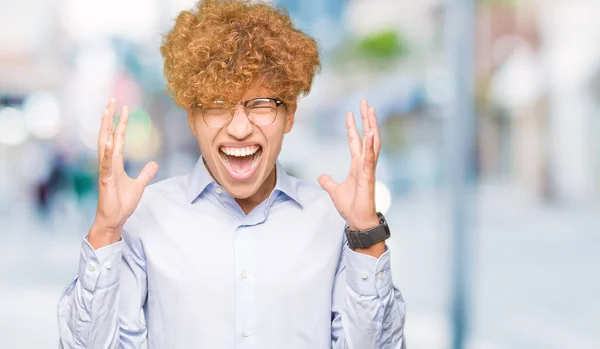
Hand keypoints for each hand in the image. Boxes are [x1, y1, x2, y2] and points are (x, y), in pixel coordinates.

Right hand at [90, 98, 158, 248]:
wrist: (114, 219)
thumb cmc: (121, 203)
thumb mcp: (139, 185)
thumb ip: (146, 173)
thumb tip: (154, 163)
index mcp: (116, 162)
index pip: (119, 138)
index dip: (121, 122)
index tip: (125, 107)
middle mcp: (108, 163)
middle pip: (108, 135)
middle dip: (110, 118)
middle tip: (111, 100)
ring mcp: (106, 170)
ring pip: (104, 145)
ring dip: (105, 128)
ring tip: (106, 112)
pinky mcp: (106, 180)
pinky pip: (106, 164)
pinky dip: (107, 152)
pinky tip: (109, 140)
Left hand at [318, 98, 380, 231]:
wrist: (358, 221)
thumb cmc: (351, 207)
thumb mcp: (334, 191)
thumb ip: (328, 182)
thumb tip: (321, 176)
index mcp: (357, 165)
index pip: (355, 141)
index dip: (353, 127)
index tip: (350, 113)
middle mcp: (364, 163)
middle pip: (366, 136)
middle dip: (366, 119)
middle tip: (365, 102)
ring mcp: (368, 168)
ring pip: (372, 143)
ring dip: (371, 126)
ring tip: (370, 110)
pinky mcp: (369, 176)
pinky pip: (370, 158)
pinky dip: (370, 145)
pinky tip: (370, 133)